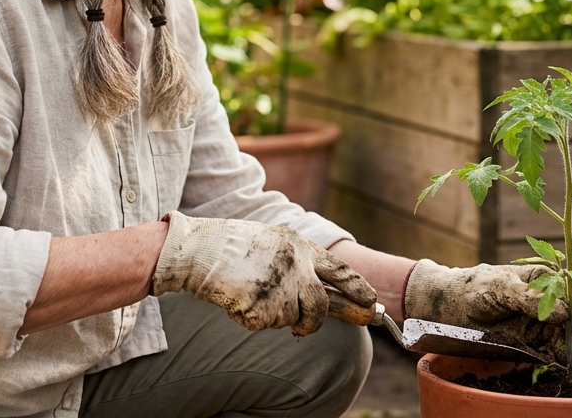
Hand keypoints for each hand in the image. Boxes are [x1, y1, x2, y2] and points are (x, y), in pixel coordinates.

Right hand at [152, 212, 375, 335]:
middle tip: (303, 328)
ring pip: (292, 319)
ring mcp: (281, 287)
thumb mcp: (275, 244)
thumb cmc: (234, 246)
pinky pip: (265, 324)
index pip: (340, 271)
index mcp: (301, 246)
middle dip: (314, 322)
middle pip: (320, 307)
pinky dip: (251, 318)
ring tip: (252, 294)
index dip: (357, 289)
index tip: (371, 302)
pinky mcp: (262, 306)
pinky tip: (237, 297)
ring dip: (276, 316)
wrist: (200, 250)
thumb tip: (326, 295)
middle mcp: (297, 266)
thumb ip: (301, 264)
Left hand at [403, 260, 571, 363]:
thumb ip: (530, 298)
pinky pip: (551, 349)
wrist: (450, 307)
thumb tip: (564, 311)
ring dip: (571, 346)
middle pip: (571, 316)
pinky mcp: (532, 341)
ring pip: (564, 335)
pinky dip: (558, 356)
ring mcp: (539, 322)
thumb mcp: (500, 287)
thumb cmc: (475, 288)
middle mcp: (545, 300)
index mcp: (541, 279)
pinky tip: (561, 361)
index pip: (569, 291)